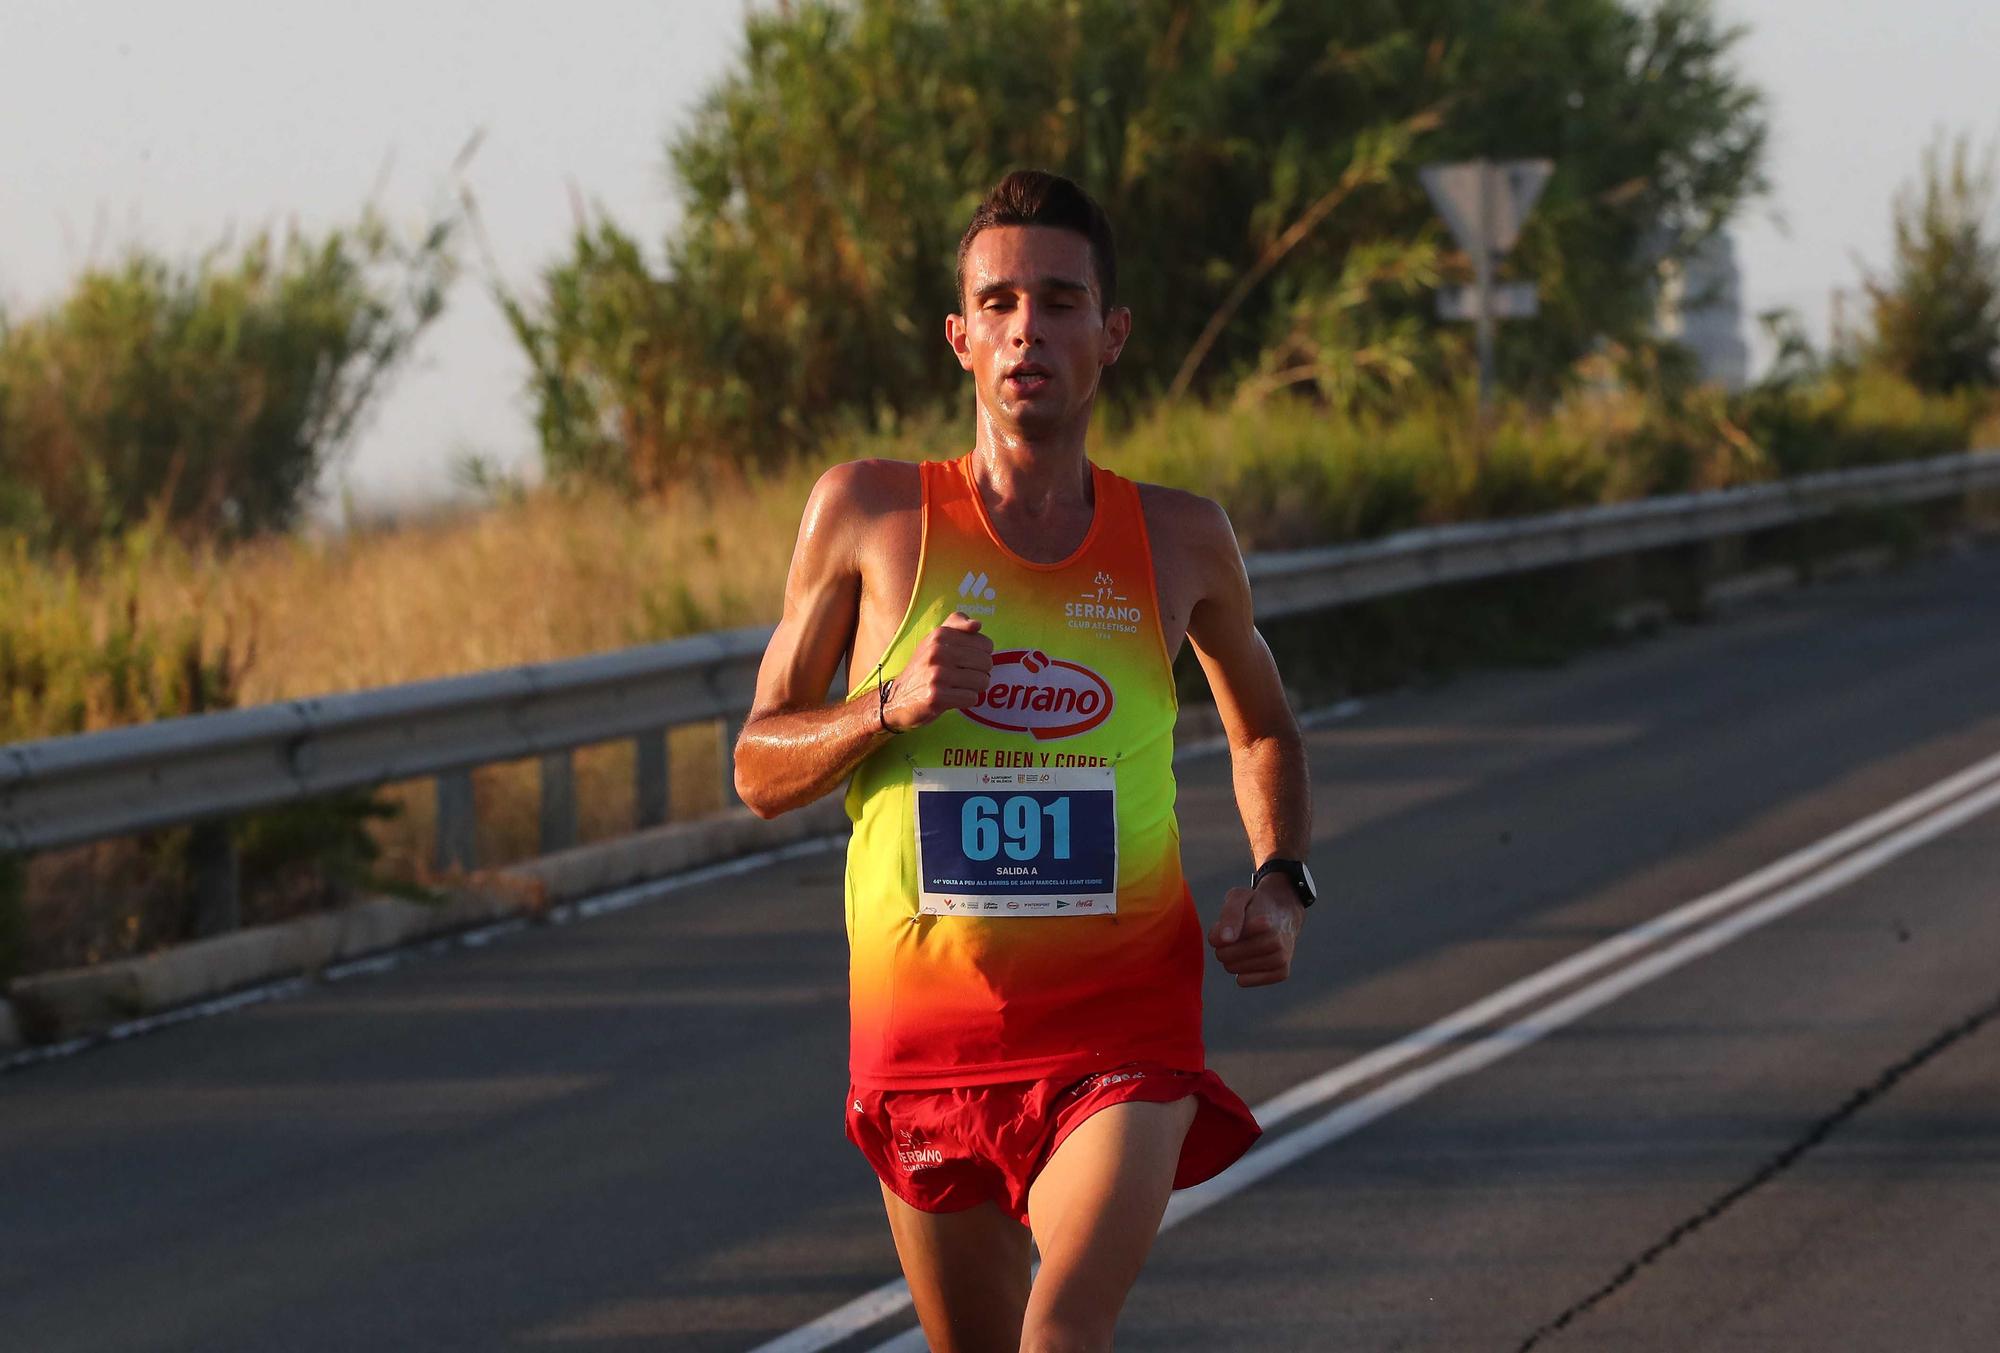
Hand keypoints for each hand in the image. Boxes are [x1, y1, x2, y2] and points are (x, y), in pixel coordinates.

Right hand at [882, 611, 993, 730]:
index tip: (966, 661)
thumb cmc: (924, 668)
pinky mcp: (936, 697)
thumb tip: (977, 624)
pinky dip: (966, 701)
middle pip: (987, 663)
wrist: (897, 698)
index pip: (986, 644)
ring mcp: (936, 674)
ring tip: (957, 687)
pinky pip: (971, 698)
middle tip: (962, 677)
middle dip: (980, 673)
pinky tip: (952, 698)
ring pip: (982, 681)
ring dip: (974, 688)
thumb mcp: (935, 640)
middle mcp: (938, 652)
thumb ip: (957, 624)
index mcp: (940, 635)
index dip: (981, 655)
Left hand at [1207, 876, 1305, 987]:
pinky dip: (1241, 972)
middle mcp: (1276, 943)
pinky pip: (1244, 981)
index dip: (1220, 932)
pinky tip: (1249, 959)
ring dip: (1233, 958)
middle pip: (1226, 957)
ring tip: (1245, 943)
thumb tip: (1224, 940)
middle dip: (1224, 946)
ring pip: (1234, 970)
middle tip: (1236, 934)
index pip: (1222, 941)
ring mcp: (1281, 959)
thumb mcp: (1239, 897)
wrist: (1283, 912)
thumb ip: (1229, 915)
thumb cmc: (1255, 906)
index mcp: (1265, 923)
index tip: (1230, 923)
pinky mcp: (1282, 973)